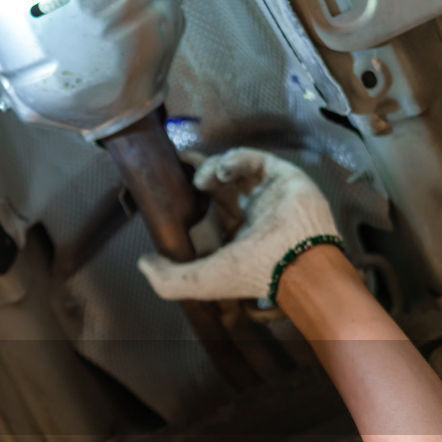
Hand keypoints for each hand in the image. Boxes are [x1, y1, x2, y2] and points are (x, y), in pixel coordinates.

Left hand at [136, 148, 341, 301]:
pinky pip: (255, 159)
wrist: (297, 262)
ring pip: (234, 170)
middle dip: (197, 175)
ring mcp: (267, 194)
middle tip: (180, 170)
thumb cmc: (252, 273)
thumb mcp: (201, 283)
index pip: (207, 212)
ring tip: (202, 179)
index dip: (188, 199)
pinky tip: (221, 169)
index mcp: (234, 237)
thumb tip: (143, 262)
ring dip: (213, 168)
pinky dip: (234, 158)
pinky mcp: (281, 177)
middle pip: (218, 186)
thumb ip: (168, 279)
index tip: (169, 189)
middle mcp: (250, 215)